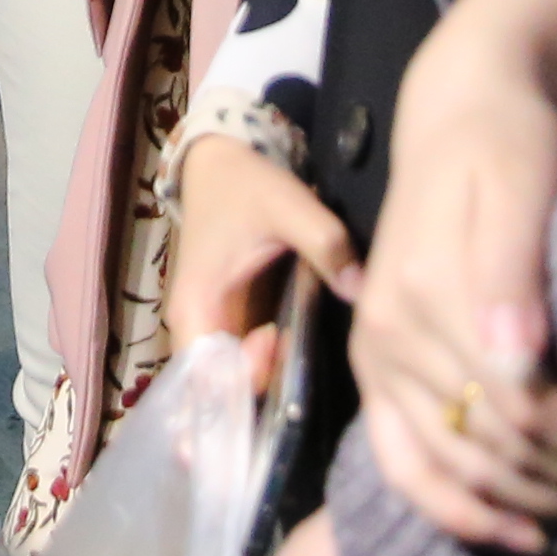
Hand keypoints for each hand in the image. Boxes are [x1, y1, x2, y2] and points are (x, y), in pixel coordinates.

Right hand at [164, 131, 352, 366]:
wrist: (220, 164)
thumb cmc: (245, 186)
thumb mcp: (287, 205)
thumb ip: (325, 243)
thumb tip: (360, 289)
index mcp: (196, 306)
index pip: (207, 375)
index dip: (245, 373)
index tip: (278, 338)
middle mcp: (195, 328)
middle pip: (218, 390)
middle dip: (260, 387)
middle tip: (296, 352)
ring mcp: (211, 329)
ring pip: (231, 383)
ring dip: (266, 382)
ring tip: (299, 351)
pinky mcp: (228, 325)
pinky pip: (241, 367)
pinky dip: (267, 371)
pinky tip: (295, 352)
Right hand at [346, 33, 556, 555]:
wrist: (461, 116)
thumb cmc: (508, 143)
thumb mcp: (519, 180)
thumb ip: (513, 268)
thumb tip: (519, 358)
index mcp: (423, 295)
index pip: (524, 408)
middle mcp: (389, 341)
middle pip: (503, 450)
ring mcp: (378, 366)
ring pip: (469, 472)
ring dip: (556, 504)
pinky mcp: (380, 380)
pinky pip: (408, 471)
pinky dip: (463, 516)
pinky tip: (530, 539)